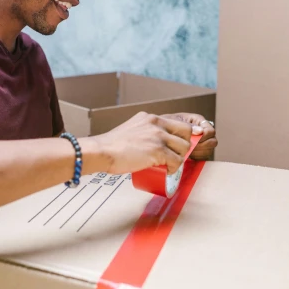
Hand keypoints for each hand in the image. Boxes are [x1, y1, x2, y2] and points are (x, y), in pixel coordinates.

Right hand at [84, 111, 199, 174]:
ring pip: (184, 147)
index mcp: (149, 118)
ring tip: (169, 164)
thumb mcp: (131, 129)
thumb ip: (142, 131)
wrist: (102, 151)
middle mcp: (156, 123)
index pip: (177, 122)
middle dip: (184, 144)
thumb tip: (150, 143)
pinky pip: (177, 161)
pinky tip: (167, 170)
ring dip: (179, 158)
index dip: (182, 134)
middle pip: (186, 131)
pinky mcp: (158, 150)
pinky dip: (174, 168)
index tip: (182, 142)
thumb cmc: (112, 145)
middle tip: (176, 154)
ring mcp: (158, 136)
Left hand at [161, 113, 216, 159]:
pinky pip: (204, 157)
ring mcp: (203, 141)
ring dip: (198, 152)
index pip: (210, 131)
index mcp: (198, 121)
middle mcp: (203, 130)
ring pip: (209, 150)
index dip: (203, 137)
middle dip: (201, 146)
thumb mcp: (173, 121)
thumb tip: (200, 131)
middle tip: (189, 147)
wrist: (158, 131)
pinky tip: (187, 154)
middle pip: (212, 142)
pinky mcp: (199, 150)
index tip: (192, 140)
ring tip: (187, 150)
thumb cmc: (165, 124)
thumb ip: (186, 125)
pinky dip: (196, 157)